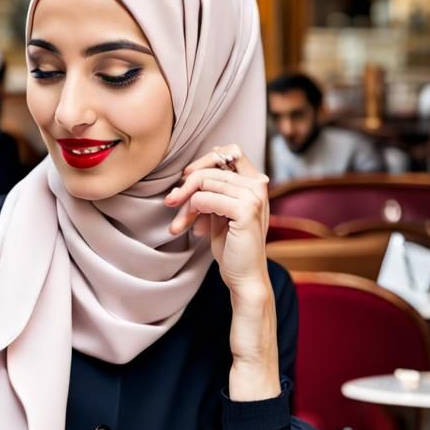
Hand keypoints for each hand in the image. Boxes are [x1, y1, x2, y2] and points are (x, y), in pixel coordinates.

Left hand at [165, 145, 277, 397]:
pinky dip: (192, 212)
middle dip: (185, 187)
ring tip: (179, 224)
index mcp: (255, 182)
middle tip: (170, 203)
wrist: (244, 277)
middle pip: (210, 168)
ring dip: (185, 203)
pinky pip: (205, 199)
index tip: (186, 179)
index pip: (229, 151)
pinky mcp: (245, 210)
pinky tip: (194, 231)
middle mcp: (258, 185)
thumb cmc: (231, 246)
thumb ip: (211, 191)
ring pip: (204, 183)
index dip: (203, 161)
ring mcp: (254, 196)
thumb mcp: (219, 213)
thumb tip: (186, 175)